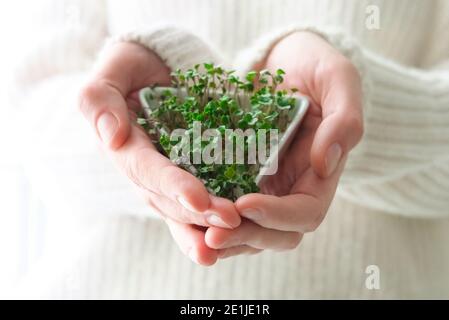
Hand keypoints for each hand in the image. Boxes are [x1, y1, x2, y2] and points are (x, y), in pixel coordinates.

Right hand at [79, 42, 240, 265]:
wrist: (158, 67)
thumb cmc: (133, 66)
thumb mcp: (112, 71)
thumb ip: (100, 100)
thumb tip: (112, 138)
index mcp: (125, 149)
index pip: (146, 171)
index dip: (171, 185)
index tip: (197, 199)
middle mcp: (146, 171)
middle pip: (169, 198)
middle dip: (199, 212)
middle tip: (231, 221)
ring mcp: (168, 176)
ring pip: (184, 209)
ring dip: (208, 224)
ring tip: (236, 231)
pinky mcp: (191, 174)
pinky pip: (201, 201)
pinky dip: (215, 218)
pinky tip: (239, 228)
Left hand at [206, 31, 363, 257]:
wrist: (284, 59)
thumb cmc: (315, 66)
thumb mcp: (338, 80)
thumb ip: (343, 120)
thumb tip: (325, 164)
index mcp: (319, 175)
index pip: (305, 212)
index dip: (278, 216)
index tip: (245, 204)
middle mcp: (291, 188)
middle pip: (274, 232)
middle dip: (245, 236)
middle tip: (212, 236)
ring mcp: (263, 185)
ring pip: (247, 228)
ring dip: (224, 238)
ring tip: (193, 235)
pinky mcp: (237, 175)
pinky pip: (223, 204)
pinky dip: (206, 216)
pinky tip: (184, 214)